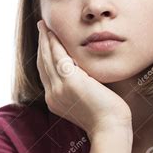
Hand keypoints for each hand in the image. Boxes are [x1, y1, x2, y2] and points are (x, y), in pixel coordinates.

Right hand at [36, 20, 131, 137]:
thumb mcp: (86, 100)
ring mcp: (59, 88)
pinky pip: (58, 57)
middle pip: (42, 63)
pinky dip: (54, 43)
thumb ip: (79, 87)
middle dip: (41, 43)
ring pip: (47, 58)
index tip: (44, 41)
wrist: (110, 127)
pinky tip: (53, 33)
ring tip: (44, 26)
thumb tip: (83, 74)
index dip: (43, 55)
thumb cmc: (105, 115)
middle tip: (41, 27)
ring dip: (45, 39)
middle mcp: (52, 95)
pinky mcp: (70, 81)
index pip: (45, 73)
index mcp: (55, 100)